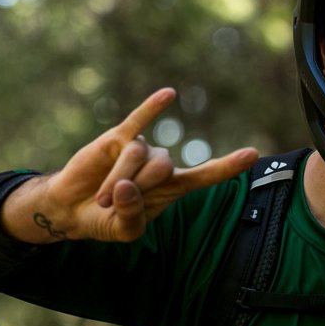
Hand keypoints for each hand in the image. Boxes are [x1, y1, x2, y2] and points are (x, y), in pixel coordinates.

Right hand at [5, 88, 257, 242]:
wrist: (71, 208)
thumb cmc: (105, 219)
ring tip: (102, 198)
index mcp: (172, 188)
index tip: (253, 154)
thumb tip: (127, 185)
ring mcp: (141, 149)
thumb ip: (133, 214)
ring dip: (118, 180)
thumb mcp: (124, 231)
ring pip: (139, 156)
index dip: (228, 166)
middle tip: (112, 205)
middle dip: (137, 189)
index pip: (206, 175)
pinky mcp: (118, 138)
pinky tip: (169, 94)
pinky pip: (137, 120)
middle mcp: (161, 165)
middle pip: (163, 168)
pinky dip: (152, 108)